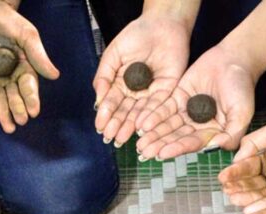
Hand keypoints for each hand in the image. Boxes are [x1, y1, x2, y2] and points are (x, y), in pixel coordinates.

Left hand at [0, 0, 60, 133]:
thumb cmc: (9, 21)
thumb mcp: (27, 36)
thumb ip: (38, 56)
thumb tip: (55, 76)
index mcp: (23, 68)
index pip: (28, 87)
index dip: (31, 99)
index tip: (34, 112)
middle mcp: (8, 76)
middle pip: (13, 96)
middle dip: (17, 110)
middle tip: (19, 122)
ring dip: (3, 113)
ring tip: (7, 126)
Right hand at [92, 13, 190, 146]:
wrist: (161, 24)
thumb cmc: (135, 35)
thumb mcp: (113, 55)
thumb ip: (104, 76)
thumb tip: (98, 101)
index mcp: (120, 84)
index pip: (112, 103)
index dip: (105, 115)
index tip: (100, 127)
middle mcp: (135, 92)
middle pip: (125, 112)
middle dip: (116, 124)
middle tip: (110, 137)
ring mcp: (151, 92)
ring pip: (140, 113)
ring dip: (130, 126)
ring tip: (122, 137)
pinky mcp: (167, 90)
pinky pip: (157, 105)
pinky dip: (149, 116)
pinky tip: (140, 125)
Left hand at [135, 45, 255, 159]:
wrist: (234, 60)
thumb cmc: (242, 87)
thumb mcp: (242, 112)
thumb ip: (232, 133)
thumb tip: (220, 149)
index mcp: (212, 132)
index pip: (192, 143)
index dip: (177, 148)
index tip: (162, 154)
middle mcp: (197, 125)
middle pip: (176, 137)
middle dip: (160, 144)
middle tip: (144, 152)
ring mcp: (186, 111)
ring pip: (167, 125)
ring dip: (153, 133)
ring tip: (139, 141)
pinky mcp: (177, 97)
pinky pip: (163, 108)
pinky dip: (152, 115)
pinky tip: (141, 122)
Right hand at [219, 120, 265, 212]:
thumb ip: (255, 142)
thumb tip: (236, 159)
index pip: (247, 167)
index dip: (235, 173)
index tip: (222, 178)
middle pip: (253, 184)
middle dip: (239, 188)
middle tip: (227, 192)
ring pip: (263, 196)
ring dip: (248, 199)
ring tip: (235, 201)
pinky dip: (265, 207)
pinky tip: (252, 209)